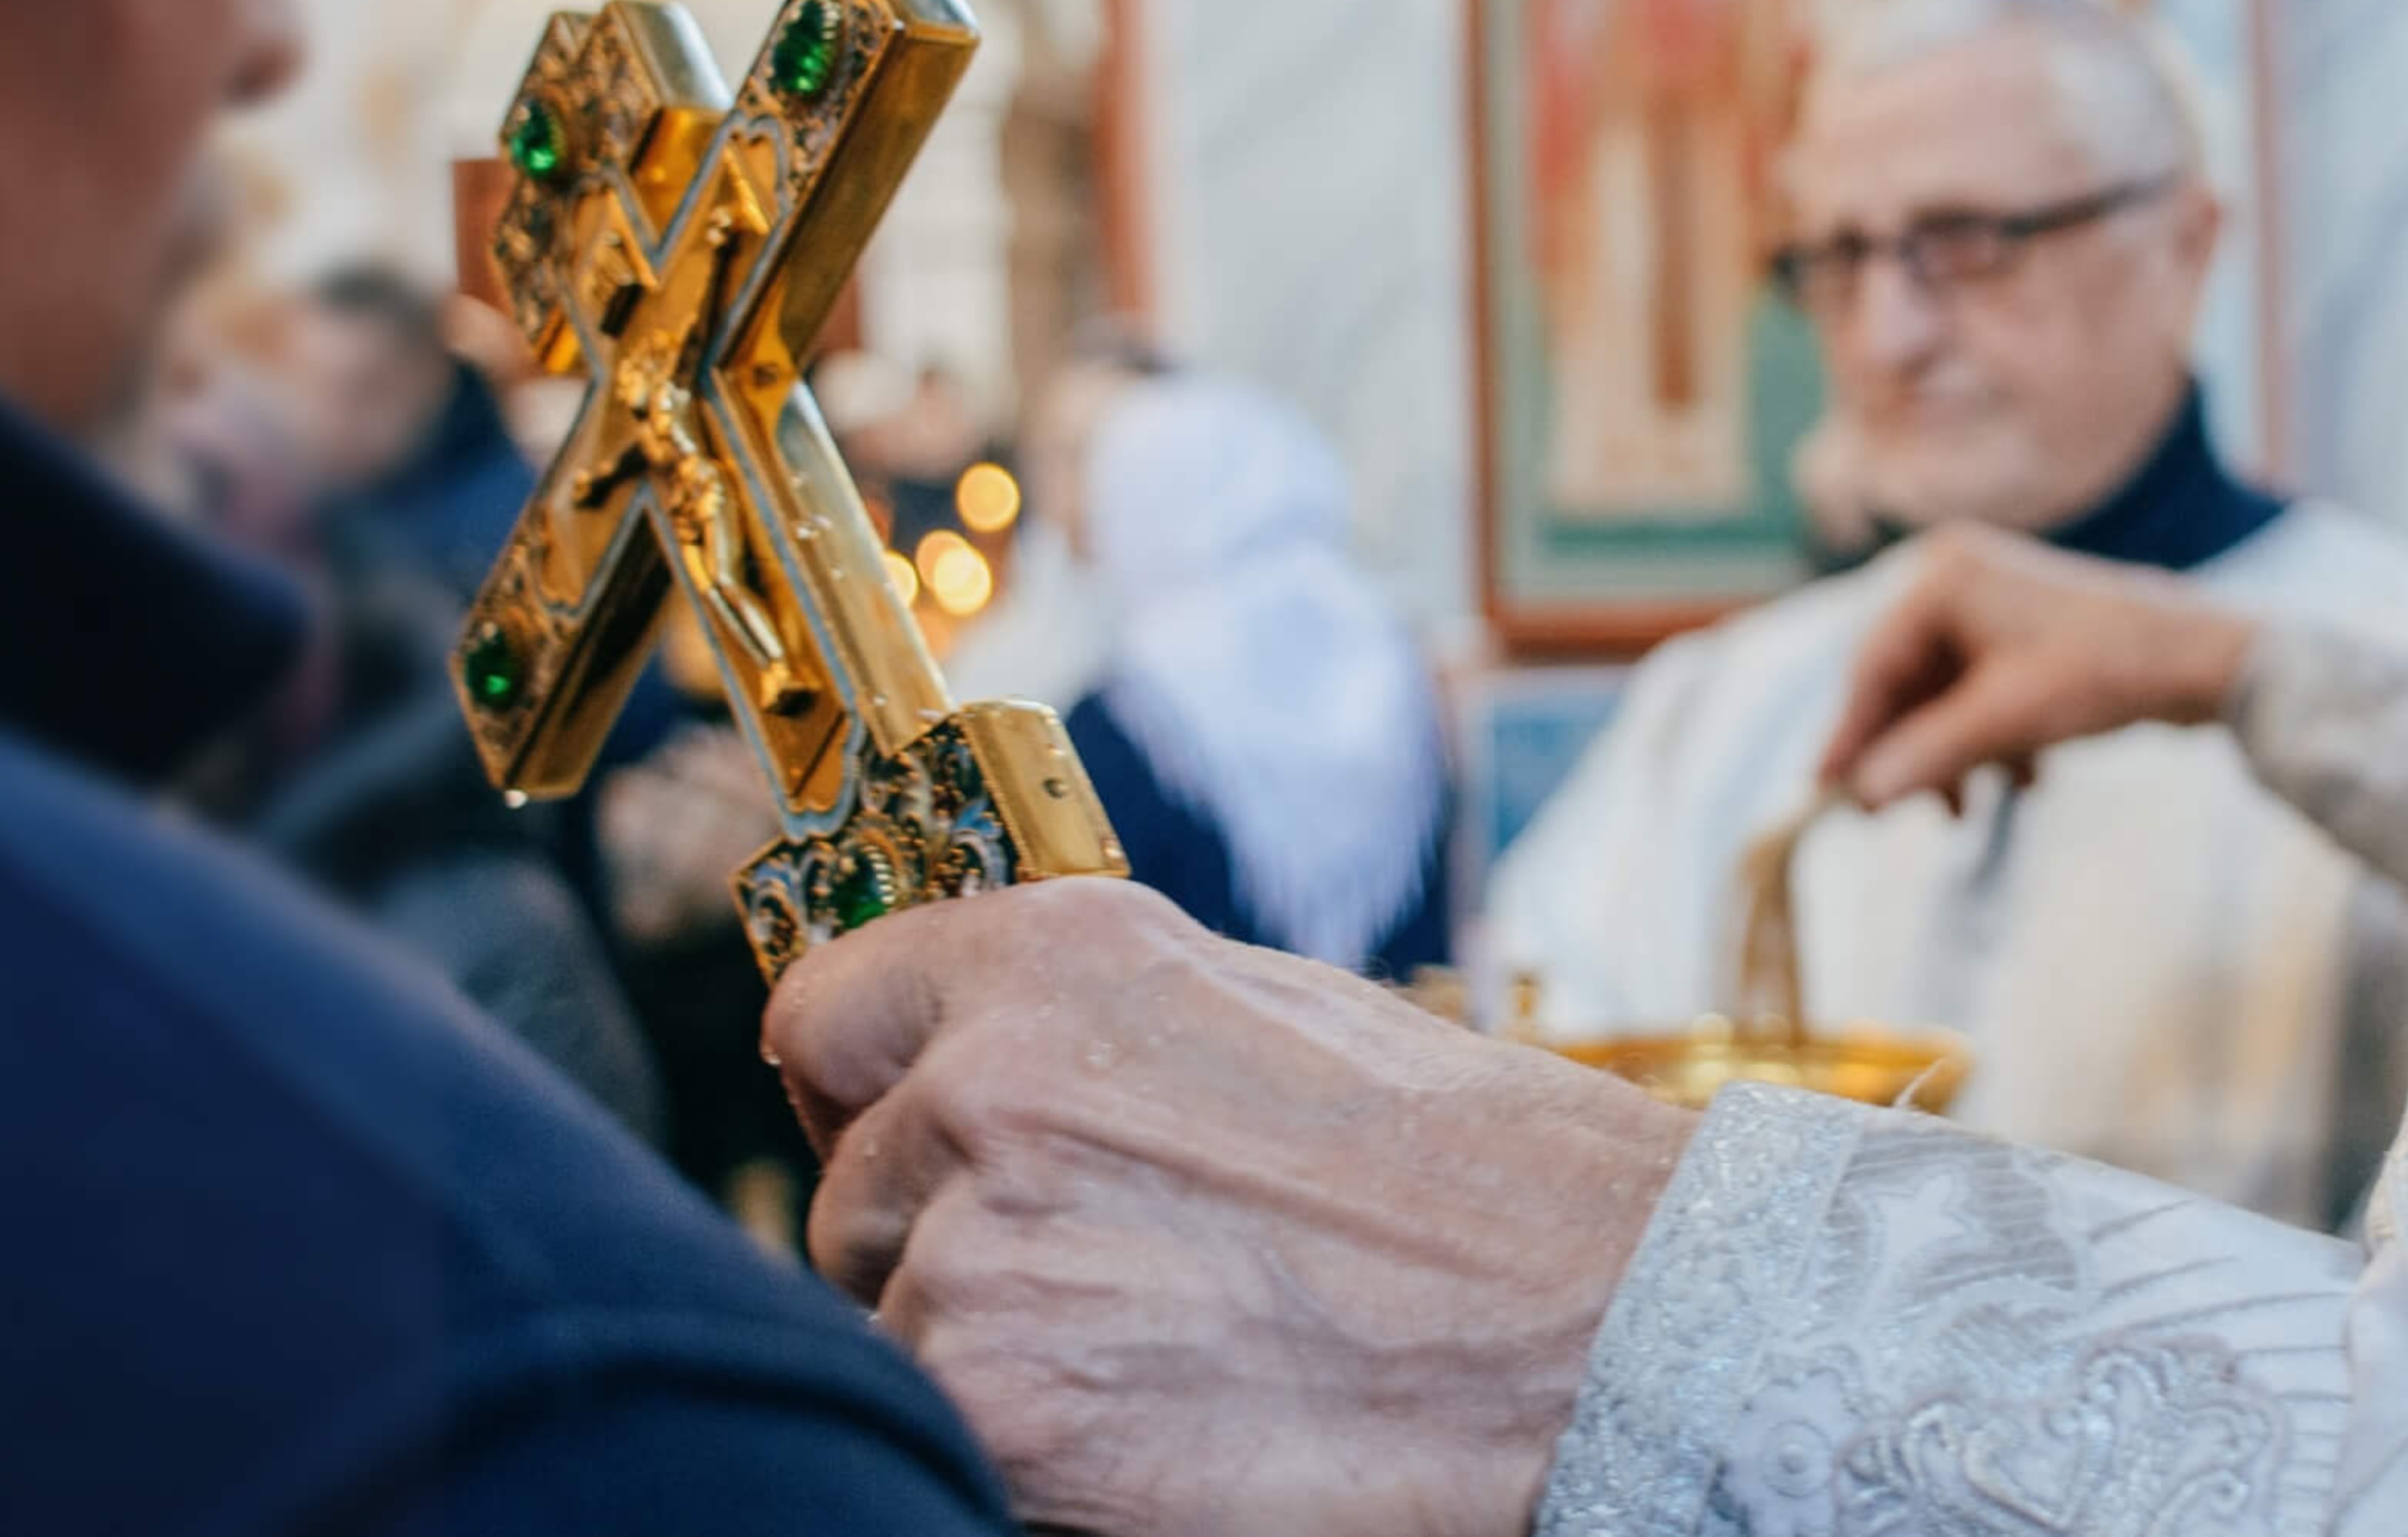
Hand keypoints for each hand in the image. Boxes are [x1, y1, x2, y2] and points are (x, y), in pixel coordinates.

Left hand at [769, 878, 1692, 1536]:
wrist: (1584, 1323)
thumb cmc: (1470, 1174)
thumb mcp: (1264, 1019)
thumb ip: (1089, 1030)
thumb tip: (974, 1067)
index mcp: (1053, 958)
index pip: (823, 1014)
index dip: (859, 1086)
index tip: (890, 1129)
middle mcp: (987, 1086)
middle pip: (854, 1197)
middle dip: (941, 1242)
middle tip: (1094, 1282)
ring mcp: (977, 1259)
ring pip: (890, 1327)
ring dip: (982, 1353)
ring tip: (1149, 1361)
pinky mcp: (995, 1415)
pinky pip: (938, 1435)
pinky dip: (1016, 1448)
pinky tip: (1142, 1434)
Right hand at [1814, 524, 2259, 811]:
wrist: (2204, 660)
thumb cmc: (2102, 674)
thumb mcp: (2004, 722)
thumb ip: (1926, 757)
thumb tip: (1858, 798)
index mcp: (1943, 576)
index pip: (1874, 664)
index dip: (1851, 734)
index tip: (1825, 793)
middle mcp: (1959, 576)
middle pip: (1906, 681)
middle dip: (1909, 751)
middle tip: (1893, 816)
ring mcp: (1994, 601)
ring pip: (1945, 693)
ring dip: (1953, 754)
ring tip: (1964, 812)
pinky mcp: (2025, 631)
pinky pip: (1982, 690)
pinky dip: (1991, 738)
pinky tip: (2025, 780)